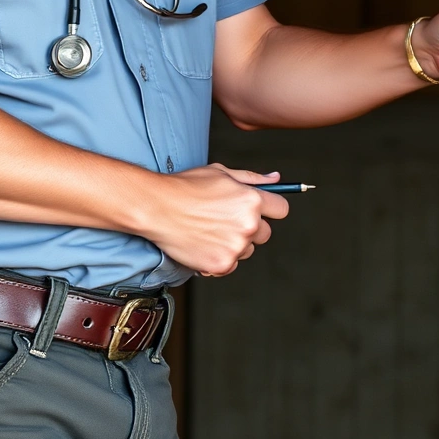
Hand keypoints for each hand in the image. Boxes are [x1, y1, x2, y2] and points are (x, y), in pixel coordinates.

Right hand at [138, 164, 289, 276]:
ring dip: (235, 244)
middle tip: (225, 221)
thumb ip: (252, 178)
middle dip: (251, 228)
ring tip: (210, 231)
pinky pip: (231, 265)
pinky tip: (203, 244)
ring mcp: (236, 246)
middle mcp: (248, 224)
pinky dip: (219, 259)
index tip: (261, 211)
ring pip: (247, 250)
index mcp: (252, 200)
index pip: (281, 210)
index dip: (271, 209)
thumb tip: (276, 179)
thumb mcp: (221, 173)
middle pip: (266, 234)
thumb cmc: (186, 187)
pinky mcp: (222, 264)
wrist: (156, 208)